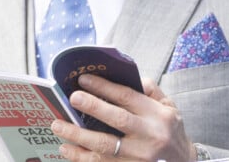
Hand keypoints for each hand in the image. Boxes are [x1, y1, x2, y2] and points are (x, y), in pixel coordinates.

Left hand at [51, 74, 195, 161]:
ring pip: (105, 148)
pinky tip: (66, 149)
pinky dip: (82, 158)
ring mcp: (139, 159)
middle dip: (92, 107)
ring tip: (58, 126)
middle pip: (117, 120)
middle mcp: (149, 137)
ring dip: (78, 138)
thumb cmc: (170, 128)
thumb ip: (148, 88)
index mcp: (157, 115)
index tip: (83, 79)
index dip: (104, 87)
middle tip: (71, 98)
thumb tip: (122, 74)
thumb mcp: (168, 105)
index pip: (126, 97)